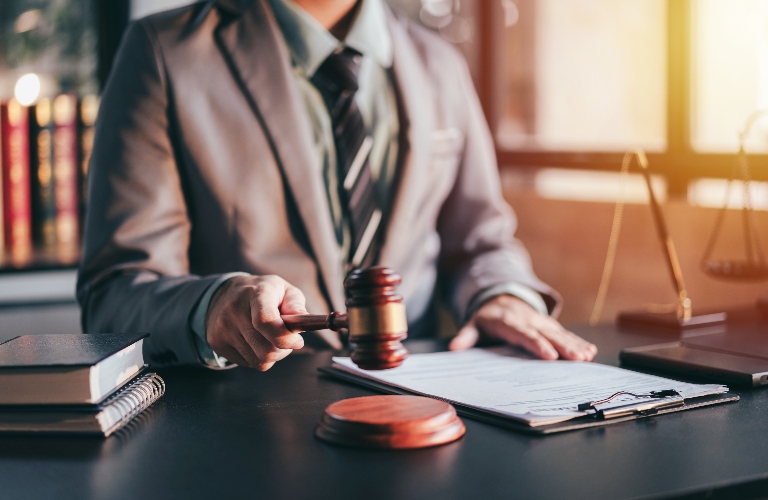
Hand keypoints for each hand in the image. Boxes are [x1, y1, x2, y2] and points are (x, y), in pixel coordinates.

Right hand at [206, 275, 307, 369]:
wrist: (224, 294)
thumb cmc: (262, 293)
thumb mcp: (284, 290)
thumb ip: (296, 305)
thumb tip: (302, 324)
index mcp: (256, 293)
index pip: (265, 321)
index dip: (284, 338)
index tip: (297, 342)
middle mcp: (235, 309)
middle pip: (265, 349)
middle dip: (283, 350)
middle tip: (286, 340)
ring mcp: (222, 327)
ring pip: (258, 360)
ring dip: (271, 355)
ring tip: (269, 338)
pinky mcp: (216, 342)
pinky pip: (247, 363)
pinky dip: (256, 356)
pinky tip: (254, 341)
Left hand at [449, 295, 596, 360]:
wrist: (500, 298)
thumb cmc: (487, 317)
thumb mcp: (473, 324)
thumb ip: (467, 336)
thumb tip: (455, 347)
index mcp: (509, 321)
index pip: (524, 335)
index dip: (537, 345)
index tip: (549, 356)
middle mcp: (528, 320)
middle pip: (546, 335)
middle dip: (563, 347)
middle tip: (578, 359)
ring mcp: (540, 322)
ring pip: (559, 333)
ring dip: (574, 345)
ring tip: (587, 356)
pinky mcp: (549, 324)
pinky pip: (565, 333)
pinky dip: (578, 341)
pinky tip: (589, 351)